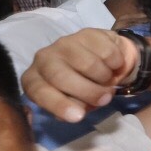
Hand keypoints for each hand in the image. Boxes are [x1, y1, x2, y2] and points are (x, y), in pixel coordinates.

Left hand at [21, 28, 136, 121]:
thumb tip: (78, 111)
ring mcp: (64, 43)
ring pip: (88, 64)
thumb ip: (74, 108)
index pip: (39, 92)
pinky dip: (116, 63)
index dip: (59, 104)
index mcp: (34, 80)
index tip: (79, 117)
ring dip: (105, 77)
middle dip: (88, 92)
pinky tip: (112, 65)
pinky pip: (106, 52)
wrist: (101, 62)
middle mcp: (43, 58)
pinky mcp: (87, 33)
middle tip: (106, 99)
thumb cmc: (83, 87)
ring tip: (106, 80)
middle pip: (62, 76)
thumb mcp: (76, 104)